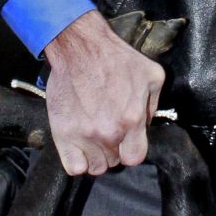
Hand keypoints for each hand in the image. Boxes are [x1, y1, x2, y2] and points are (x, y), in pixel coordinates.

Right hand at [43, 10, 165, 175]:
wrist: (79, 47)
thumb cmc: (115, 58)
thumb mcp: (151, 75)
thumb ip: (153, 105)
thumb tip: (147, 124)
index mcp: (132, 120)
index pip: (134, 158)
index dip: (131, 149)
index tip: (126, 139)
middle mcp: (108, 133)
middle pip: (114, 161)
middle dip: (114, 148)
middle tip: (107, 129)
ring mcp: (84, 135)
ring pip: (95, 166)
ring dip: (96, 155)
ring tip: (94, 136)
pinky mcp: (63, 133)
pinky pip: (74, 167)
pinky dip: (77, 161)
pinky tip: (80, 145)